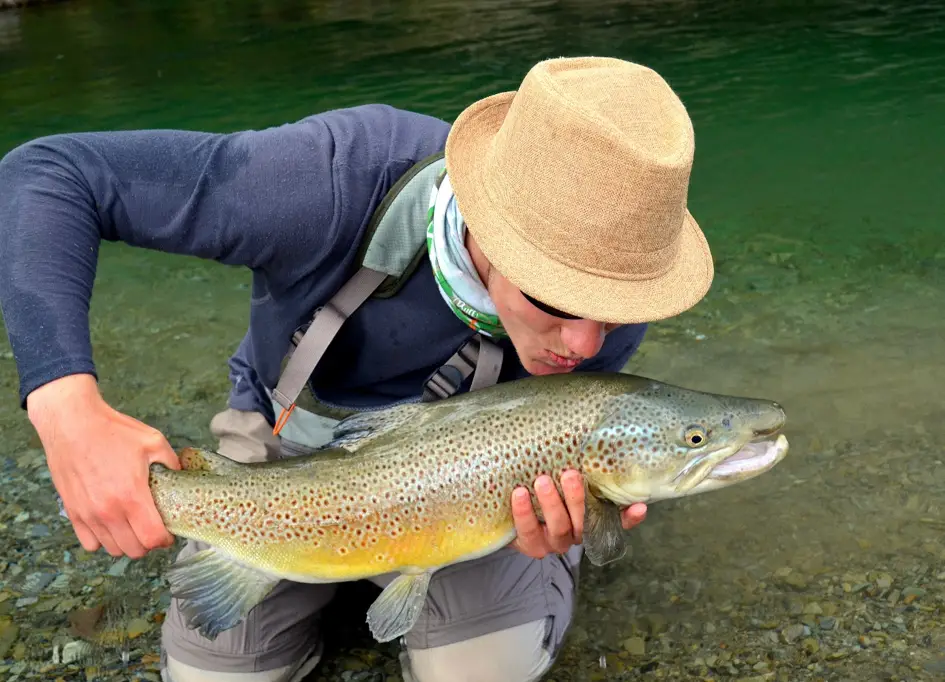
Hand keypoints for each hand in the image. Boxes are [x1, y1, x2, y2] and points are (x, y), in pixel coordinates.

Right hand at [27, 374, 179, 558]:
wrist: (72, 423)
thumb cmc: (113, 431)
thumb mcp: (153, 441)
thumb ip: (172, 463)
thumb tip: (182, 475)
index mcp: (132, 495)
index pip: (152, 538)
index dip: (165, 539)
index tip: (169, 532)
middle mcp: (108, 511)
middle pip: (134, 550)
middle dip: (149, 543)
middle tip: (153, 528)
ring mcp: (88, 514)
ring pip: (113, 549)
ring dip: (127, 543)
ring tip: (133, 527)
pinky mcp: (73, 512)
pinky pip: (90, 543)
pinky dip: (103, 540)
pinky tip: (111, 525)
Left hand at [510, 469, 646, 558]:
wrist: (514, 516)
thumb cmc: (546, 491)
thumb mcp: (563, 482)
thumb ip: (578, 470)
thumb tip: (588, 437)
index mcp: (592, 521)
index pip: (617, 522)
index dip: (629, 517)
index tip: (640, 506)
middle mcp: (577, 534)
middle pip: (583, 522)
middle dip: (577, 499)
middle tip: (569, 474)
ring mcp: (555, 542)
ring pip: (558, 527)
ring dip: (551, 503)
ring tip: (541, 480)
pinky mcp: (532, 545)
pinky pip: (528, 531)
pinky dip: (523, 513)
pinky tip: (519, 493)